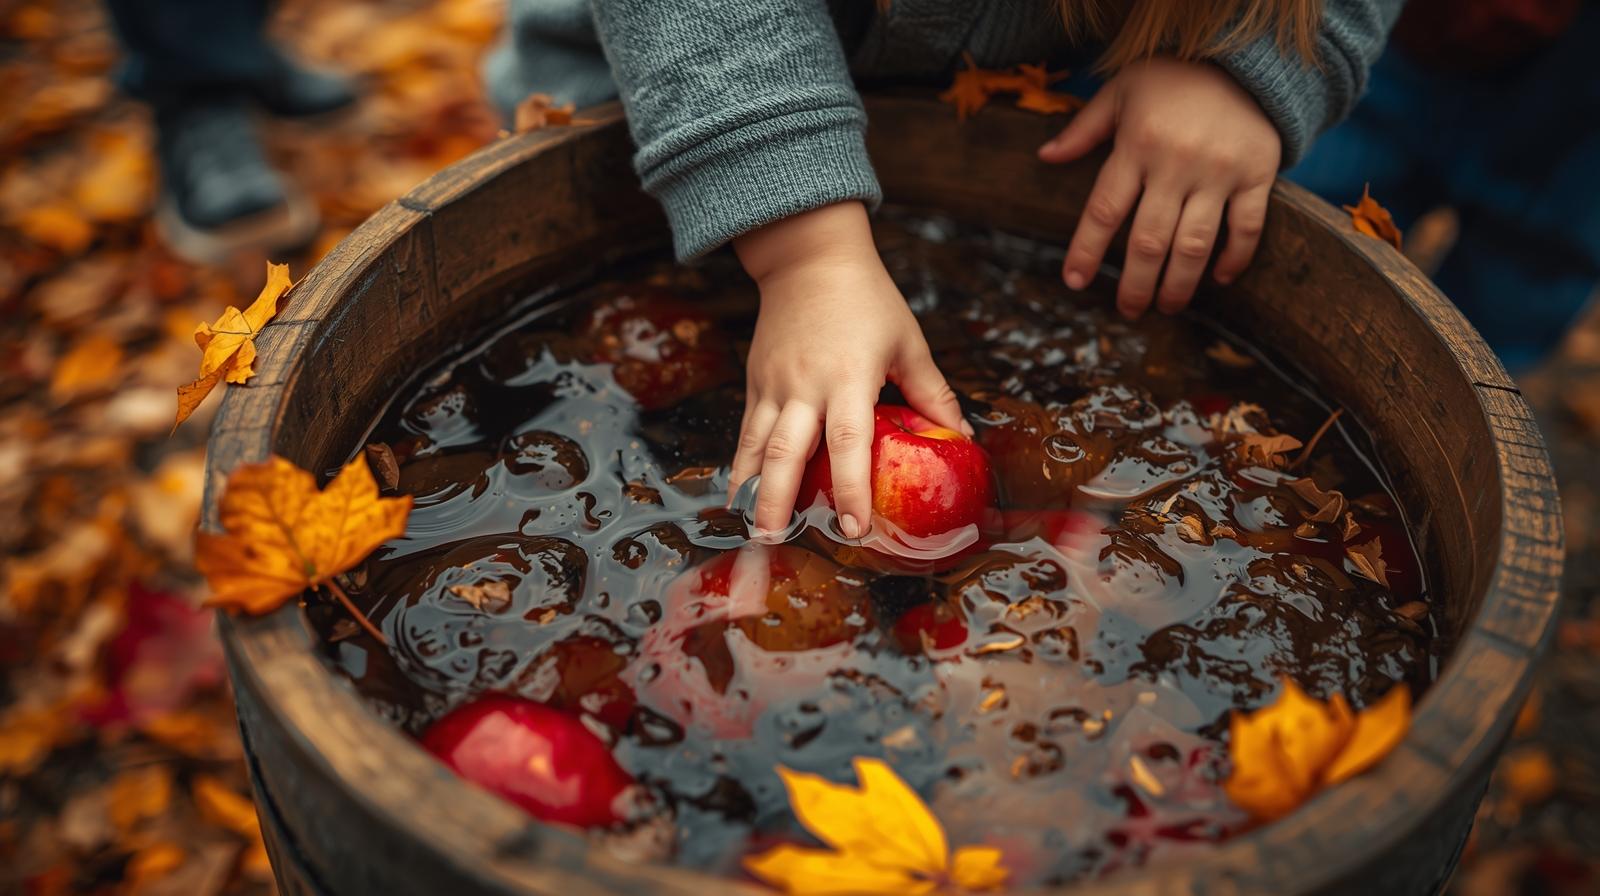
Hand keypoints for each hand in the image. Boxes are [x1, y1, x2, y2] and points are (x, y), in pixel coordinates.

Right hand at [731, 202, 968, 536]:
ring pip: (756, 445)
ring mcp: (773, 384)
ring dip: (753, 491)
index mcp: (848, 377)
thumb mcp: (907, 341)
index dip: (851, 488)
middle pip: (787, 452)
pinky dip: (743, 465)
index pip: (848, 443)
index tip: (855, 528)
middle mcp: (805, 386)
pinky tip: (741, 494)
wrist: (809, 256)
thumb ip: (932, 393)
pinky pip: (747, 431)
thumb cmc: (867, 298)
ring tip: (753, 530)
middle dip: (779, 501)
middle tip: (775, 541)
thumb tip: (961, 435)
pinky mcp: (755, 380)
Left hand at [1039, 56, 1279, 316]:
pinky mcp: (1257, 175)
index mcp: (1136, 145)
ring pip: (1195, 245)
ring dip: (1179, 285)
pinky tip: (1219, 280)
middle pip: (1148, 241)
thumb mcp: (1120, 92)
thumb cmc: (1173, 78)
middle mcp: (1176, 163)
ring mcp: (1219, 172)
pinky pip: (1247, 228)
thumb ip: (1084, 129)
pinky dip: (1235, 259)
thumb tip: (1045, 157)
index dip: (1086, 251)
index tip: (1075, 282)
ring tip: (1167, 307)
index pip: (1104, 210)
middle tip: (1128, 312)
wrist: (1246, 56)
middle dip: (1135, 285)